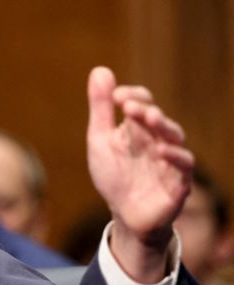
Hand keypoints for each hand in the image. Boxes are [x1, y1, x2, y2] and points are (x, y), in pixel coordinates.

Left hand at [86, 67, 193, 282]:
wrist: (125, 215)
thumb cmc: (114, 176)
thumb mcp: (101, 140)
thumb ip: (101, 108)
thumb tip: (100, 69)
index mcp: (139, 128)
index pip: (143, 103)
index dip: (133, 96)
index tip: (116, 96)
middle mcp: (158, 140)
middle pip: (159, 119)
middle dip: (146, 111)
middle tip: (131, 107)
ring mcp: (169, 161)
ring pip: (174, 138)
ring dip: (163, 127)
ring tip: (149, 119)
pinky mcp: (178, 183)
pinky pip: (183, 168)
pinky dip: (174, 157)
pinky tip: (160, 151)